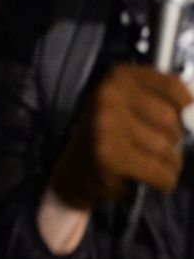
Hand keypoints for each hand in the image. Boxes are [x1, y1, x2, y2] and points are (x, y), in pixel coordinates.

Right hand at [49, 64, 191, 209]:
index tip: (190, 118)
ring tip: (152, 162)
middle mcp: (109, 96)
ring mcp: (106, 126)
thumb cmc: (112, 134)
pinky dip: (164, 181)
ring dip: (170, 163)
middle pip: (172, 120)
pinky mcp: (109, 156)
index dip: (189, 106)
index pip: (171, 85)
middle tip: (157, 145)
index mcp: (119, 77)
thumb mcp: (134, 104)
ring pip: (167, 149)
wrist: (76, 168)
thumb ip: (167, 101)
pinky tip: (151, 178)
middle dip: (174, 139)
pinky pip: (160, 172)